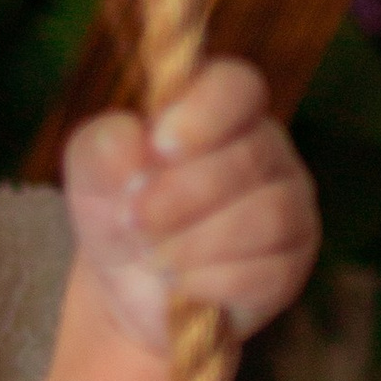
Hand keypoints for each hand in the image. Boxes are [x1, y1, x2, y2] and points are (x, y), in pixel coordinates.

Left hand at [64, 57, 317, 350]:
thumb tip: (129, 136)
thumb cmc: (118, 216)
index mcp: (219, 111)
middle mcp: (265, 150)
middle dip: (182, 194)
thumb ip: (102, 148)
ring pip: (266, 215)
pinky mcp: (289, 264)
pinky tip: (182, 286)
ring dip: (196, 242)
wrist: (128, 293)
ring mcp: (287, 206)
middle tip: (135, 221)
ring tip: (154, 258)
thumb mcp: (91, 178)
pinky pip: (268, 269)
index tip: (159, 144)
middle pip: (249, 156)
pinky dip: (213, 281)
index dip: (204, 113)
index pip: (236, 87)